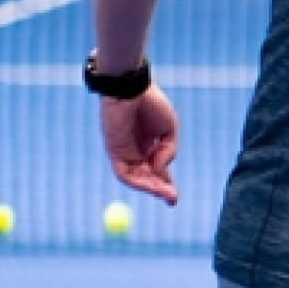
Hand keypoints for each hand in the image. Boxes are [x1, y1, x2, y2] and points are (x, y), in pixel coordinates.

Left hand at [102, 85, 180, 204]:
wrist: (131, 88)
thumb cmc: (151, 103)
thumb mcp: (169, 129)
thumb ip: (169, 151)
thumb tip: (162, 169)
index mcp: (149, 144)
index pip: (156, 170)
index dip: (165, 184)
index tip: (174, 198)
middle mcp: (135, 151)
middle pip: (146, 177)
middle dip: (159, 190)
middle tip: (172, 200)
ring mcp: (124, 152)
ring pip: (136, 178)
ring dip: (151, 189)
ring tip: (166, 194)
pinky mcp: (114, 151)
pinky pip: (124, 173)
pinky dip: (139, 182)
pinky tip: (153, 185)